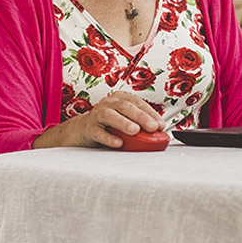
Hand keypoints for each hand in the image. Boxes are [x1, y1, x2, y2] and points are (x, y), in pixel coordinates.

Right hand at [33, 91, 164, 149]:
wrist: (81, 131)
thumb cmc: (108, 126)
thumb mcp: (125, 122)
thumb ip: (140, 125)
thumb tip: (159, 133)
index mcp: (120, 99)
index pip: (137, 102)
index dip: (150, 113)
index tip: (160, 124)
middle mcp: (108, 104)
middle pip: (125, 107)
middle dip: (141, 117)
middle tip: (152, 127)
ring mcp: (97, 115)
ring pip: (110, 116)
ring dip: (124, 123)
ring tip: (135, 131)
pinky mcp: (88, 129)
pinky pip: (98, 132)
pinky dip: (109, 137)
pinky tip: (118, 143)